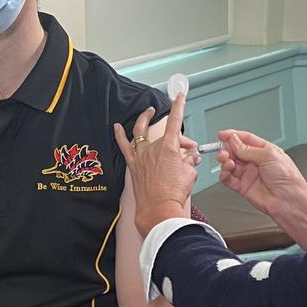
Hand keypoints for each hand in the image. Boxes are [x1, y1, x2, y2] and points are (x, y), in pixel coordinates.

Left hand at [114, 95, 198, 235]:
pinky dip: (120, 135)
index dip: (178, 106)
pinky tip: (117, 127)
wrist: (159, 209)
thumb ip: (189, 161)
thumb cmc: (174, 194)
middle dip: (181, 141)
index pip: (175, 120)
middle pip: (167, 135)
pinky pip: (124, 146)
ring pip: (143, 133)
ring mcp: (141, 155)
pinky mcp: (134, 164)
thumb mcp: (190, 174)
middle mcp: (153, 147)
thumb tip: (189, 157)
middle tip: (188, 149)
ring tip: (148, 112)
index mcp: (169, 147)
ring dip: (145, 120)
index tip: (179, 96)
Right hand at [216, 129, 306, 218]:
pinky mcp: (243, 187)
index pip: (245, 139)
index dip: (233, 136)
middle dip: (227, 150)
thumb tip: (233, 140)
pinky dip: (224, 176)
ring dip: (225, 162)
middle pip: (235, 151)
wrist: (289, 201)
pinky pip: (229, 179)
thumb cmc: (288, 179)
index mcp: (264, 151)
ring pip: (230, 164)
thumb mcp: (268, 156)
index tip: (222, 135)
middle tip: (224, 152)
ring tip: (227, 163)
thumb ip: (248, 149)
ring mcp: (249, 174)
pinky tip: (225, 173)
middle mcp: (255, 161)